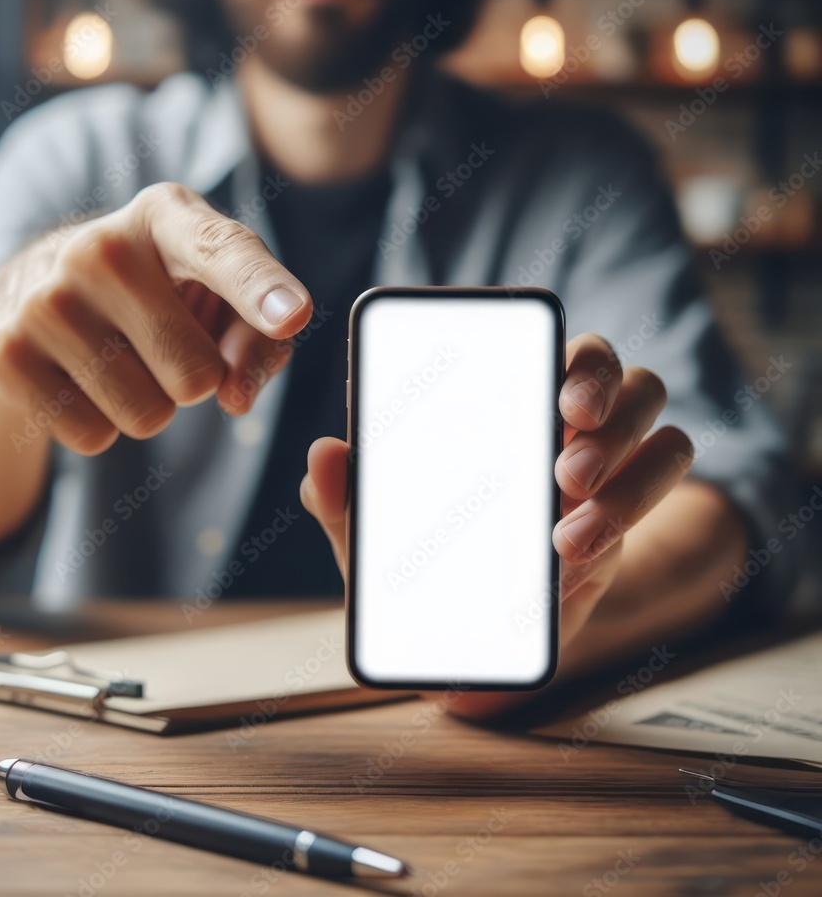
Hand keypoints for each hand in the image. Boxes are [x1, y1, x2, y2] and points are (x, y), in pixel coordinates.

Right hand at [0, 183, 312, 453]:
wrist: (36, 291)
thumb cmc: (160, 294)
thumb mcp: (222, 298)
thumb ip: (261, 341)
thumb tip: (235, 397)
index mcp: (166, 215)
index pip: (223, 254)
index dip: (261, 289)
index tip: (292, 316)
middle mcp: (100, 247)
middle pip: (196, 375)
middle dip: (195, 380)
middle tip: (161, 344)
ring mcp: (44, 299)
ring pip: (147, 416)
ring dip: (150, 406)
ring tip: (121, 357)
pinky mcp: (3, 353)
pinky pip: (93, 437)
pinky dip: (101, 425)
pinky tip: (80, 378)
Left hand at [300, 332, 693, 719]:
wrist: (456, 640)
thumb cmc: (414, 564)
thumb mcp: (369, 535)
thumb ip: (342, 498)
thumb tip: (324, 454)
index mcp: (502, 404)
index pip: (554, 349)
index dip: (573, 361)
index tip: (559, 399)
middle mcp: (563, 422)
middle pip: (624, 374)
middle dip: (609, 407)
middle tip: (565, 466)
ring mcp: (604, 468)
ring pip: (665, 432)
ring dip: (631, 476)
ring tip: (568, 530)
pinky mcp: (624, 516)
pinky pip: (665, 494)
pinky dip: (635, 517)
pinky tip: (576, 557)